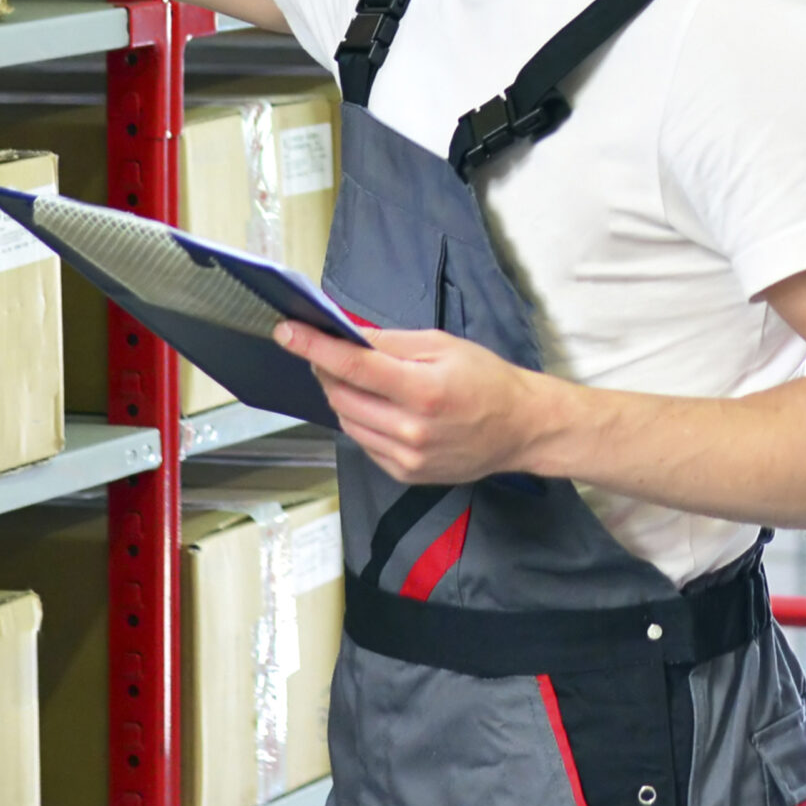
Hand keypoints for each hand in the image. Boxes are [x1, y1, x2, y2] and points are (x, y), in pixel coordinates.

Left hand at [275, 318, 550, 486]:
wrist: (520, 429)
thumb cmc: (485, 379)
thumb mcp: (442, 345)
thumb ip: (390, 342)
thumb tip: (347, 334)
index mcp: (423, 391)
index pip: (353, 366)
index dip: (314, 347)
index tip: (286, 331)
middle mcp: (412, 431)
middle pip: (342, 396)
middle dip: (326, 369)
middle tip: (328, 351)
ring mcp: (407, 458)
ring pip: (346, 420)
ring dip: (340, 395)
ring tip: (355, 377)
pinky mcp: (405, 474)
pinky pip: (363, 441)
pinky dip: (359, 419)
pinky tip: (377, 405)